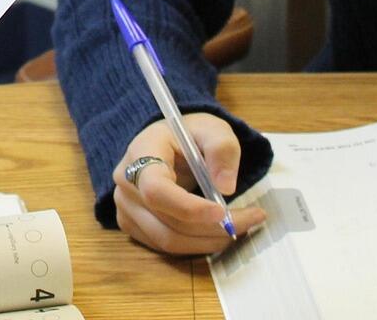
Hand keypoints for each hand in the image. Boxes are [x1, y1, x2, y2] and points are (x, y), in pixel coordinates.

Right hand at [112, 114, 263, 255]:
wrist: (168, 143)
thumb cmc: (189, 135)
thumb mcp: (212, 129)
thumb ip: (222, 149)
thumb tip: (226, 187)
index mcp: (141, 152)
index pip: (156, 189)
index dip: (189, 207)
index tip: (223, 211)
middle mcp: (126, 183)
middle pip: (168, 221)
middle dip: (213, 228)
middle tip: (251, 219)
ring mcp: (125, 207)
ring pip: (169, 240)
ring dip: (208, 241)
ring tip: (238, 227)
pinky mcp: (133, 225)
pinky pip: (166, 246)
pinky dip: (196, 245)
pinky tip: (216, 231)